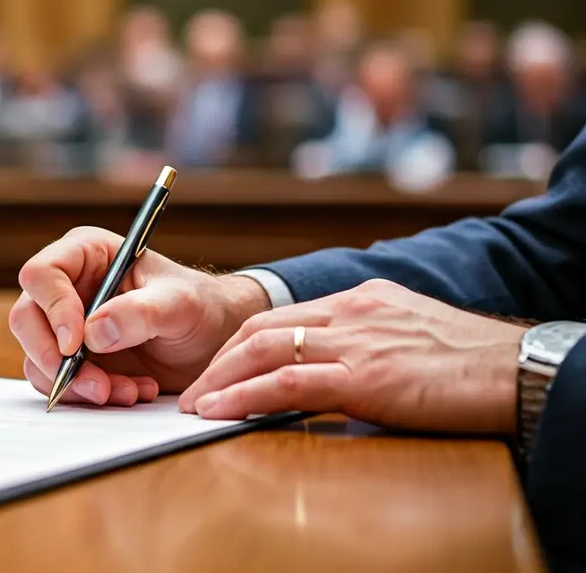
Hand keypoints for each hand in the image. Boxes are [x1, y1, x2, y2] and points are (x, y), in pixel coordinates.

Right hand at [8, 226, 271, 406]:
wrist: (213, 343)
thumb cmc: (200, 308)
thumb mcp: (180, 305)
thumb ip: (140, 313)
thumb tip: (93, 332)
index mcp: (87, 254)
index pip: (42, 274)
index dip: (53, 308)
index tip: (76, 343)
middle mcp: (68, 288)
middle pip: (27, 319)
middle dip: (56, 359)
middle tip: (97, 385)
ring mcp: (66, 326)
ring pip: (38, 357)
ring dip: (78, 384)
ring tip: (130, 391)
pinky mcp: (73, 360)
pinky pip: (58, 382)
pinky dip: (89, 396)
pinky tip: (132, 391)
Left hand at [181, 279, 523, 432]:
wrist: (516, 370)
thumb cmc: (471, 362)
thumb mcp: (410, 335)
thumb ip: (369, 342)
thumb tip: (339, 367)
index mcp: (361, 300)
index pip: (284, 316)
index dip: (243, 342)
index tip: (220, 365)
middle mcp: (351, 312)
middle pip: (262, 329)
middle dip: (220, 360)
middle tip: (194, 389)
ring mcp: (355, 341)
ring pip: (265, 351)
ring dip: (222, 379)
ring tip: (195, 406)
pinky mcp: (364, 376)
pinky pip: (288, 382)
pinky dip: (246, 395)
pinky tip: (222, 411)